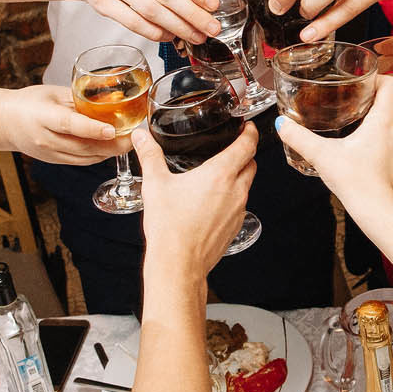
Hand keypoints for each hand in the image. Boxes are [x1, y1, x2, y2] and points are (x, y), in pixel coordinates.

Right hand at [4, 84, 130, 164]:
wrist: (6, 122)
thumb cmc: (29, 103)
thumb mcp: (53, 92)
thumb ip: (78, 98)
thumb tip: (107, 99)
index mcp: (43, 116)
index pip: (70, 124)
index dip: (92, 128)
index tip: (112, 130)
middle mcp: (45, 139)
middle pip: (82, 145)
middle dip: (111, 144)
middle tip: (132, 137)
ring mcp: (49, 153)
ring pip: (84, 157)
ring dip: (108, 152)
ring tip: (127, 143)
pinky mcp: (54, 161)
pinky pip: (81, 161)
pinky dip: (98, 156)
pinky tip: (110, 149)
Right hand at [137, 124, 256, 279]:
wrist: (178, 264)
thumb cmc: (169, 226)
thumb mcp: (155, 184)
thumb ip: (149, 155)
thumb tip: (141, 136)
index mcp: (220, 174)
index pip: (247, 145)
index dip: (251, 132)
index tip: (248, 126)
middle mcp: (235, 191)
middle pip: (251, 164)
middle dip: (245, 153)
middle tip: (232, 147)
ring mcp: (238, 211)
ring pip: (246, 186)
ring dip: (238, 177)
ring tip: (218, 175)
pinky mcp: (234, 227)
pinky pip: (239, 206)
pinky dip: (231, 198)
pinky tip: (211, 202)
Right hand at [274, 76, 392, 212]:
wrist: (378, 212)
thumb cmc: (357, 183)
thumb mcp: (322, 155)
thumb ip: (299, 137)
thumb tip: (283, 125)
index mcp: (383, 119)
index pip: (391, 83)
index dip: (378, 77)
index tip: (363, 81)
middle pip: (391, 104)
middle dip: (373, 101)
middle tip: (353, 103)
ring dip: (378, 124)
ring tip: (357, 128)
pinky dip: (383, 145)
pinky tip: (366, 154)